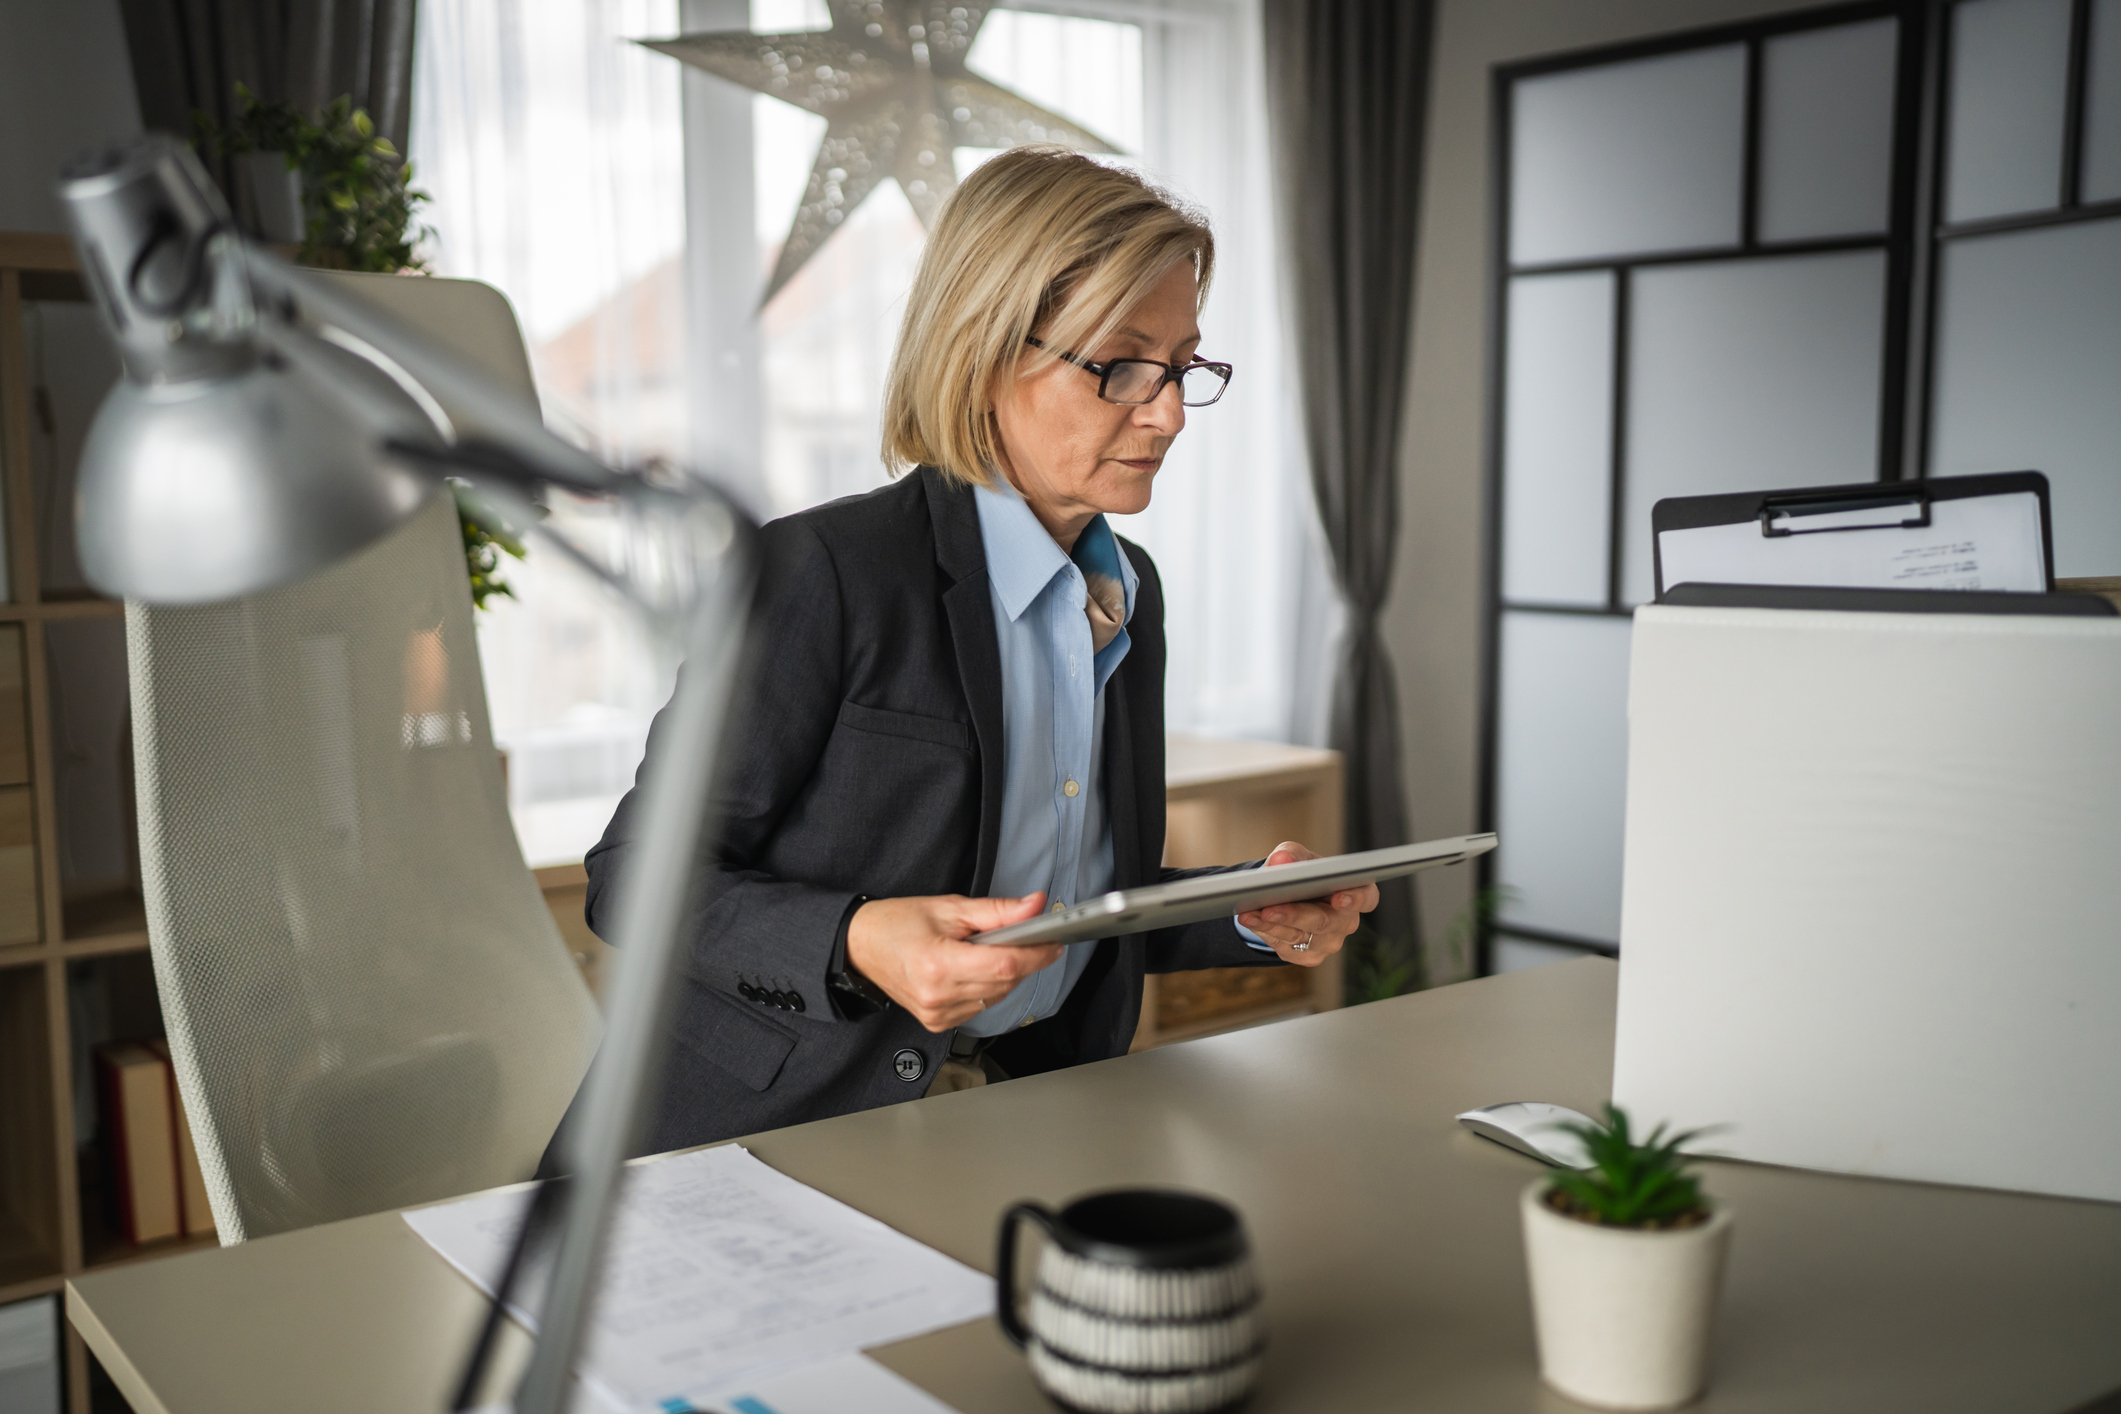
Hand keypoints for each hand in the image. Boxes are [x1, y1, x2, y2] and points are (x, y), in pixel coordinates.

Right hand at [845, 893, 1064, 1031]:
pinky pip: (980, 1007)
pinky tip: (975, 970)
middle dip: (1024, 961)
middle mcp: (938, 996)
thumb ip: (997, 912)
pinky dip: (988, 989)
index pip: (1004, 966)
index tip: (1053, 942)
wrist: (860, 947)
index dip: (1036, 955)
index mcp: (939, 964)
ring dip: (1006, 975)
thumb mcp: (949, 908)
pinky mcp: (938, 1023)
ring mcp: (937, 1014)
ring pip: (996, 998)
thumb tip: (1035, 907)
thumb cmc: (897, 923)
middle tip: (1029, 939)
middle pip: (1005, 983)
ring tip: (991, 951)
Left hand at [1236, 841, 1375, 967]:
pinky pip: (1285, 946)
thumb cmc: (1301, 874)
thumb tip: (1282, 860)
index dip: (1355, 899)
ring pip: (1300, 935)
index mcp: (1355, 892)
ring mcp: (1328, 942)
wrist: (1287, 897)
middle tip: (1270, 907)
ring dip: (1272, 924)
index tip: (1338, 897)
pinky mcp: (1308, 956)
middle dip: (1295, 914)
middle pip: (1324, 921)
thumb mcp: (1296, 857)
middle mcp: (1346, 922)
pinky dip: (1265, 931)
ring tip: (1249, 913)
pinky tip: (1251, 920)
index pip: (1366, 898)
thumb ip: (1291, 854)